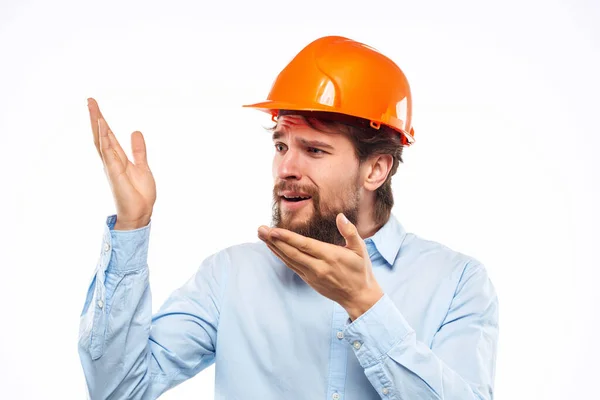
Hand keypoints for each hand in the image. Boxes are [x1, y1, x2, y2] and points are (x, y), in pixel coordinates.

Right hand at [88, 98, 155, 229]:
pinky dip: (105, 139)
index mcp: (118, 158)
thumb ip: (138, 150)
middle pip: (101, 135)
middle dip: (95, 117)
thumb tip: (135, 132)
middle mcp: (112, 160)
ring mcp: (112, 166)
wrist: (140, 212)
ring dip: (97, 124)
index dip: (102, 121)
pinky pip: (108, 153)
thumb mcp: (142, 166)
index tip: (96, 105)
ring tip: (93, 108)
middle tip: (90, 100)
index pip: (108, 135)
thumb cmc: (139, 193)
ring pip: (102, 141)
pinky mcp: (114, 172)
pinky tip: (102, 127)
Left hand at [257, 213, 383, 320]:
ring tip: (262, 236)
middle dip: (274, 240)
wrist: (359, 297)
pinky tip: (273, 248)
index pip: (304, 246)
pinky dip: (281, 256)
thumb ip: (350, 232)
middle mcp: (318, 267)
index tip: (273, 231)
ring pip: (288, 260)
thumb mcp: (360, 249)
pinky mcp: (308, 280)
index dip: (287, 238)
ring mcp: (311, 275)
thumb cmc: (360, 270)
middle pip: (291, 252)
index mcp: (330, 257)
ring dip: (274, 247)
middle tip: (260, 229)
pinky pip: (291, 266)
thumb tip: (340, 216)